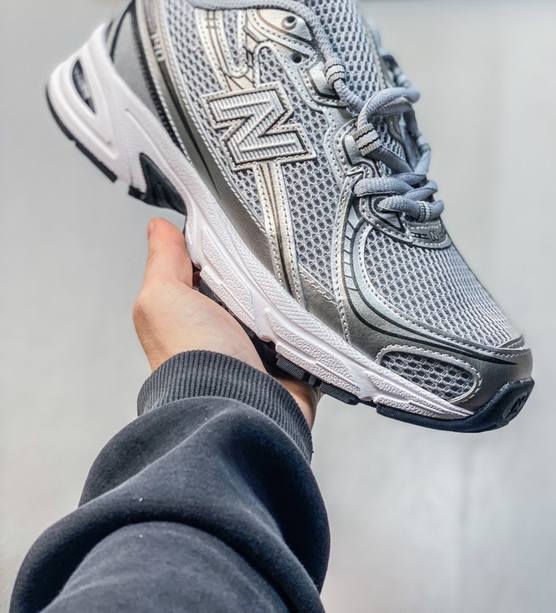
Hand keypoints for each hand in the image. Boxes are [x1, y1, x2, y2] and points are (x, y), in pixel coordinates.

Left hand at [133, 218, 317, 427]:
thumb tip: (158, 228)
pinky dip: (319, 321)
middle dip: (266, 267)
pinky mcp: (296, 363)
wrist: (238, 409)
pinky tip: (323, 304)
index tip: (239, 219)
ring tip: (303, 274)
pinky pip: (315, 331)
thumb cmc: (192, 359)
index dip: (223, 244)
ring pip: (287, 305)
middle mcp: (228, 331)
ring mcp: (264, 348)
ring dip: (294, 294)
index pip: (212, 266)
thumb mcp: (162, 299)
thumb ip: (162, 263)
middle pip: (254, 282)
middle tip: (278, 248)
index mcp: (195, 313)